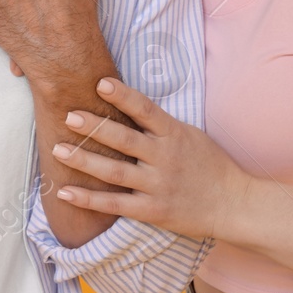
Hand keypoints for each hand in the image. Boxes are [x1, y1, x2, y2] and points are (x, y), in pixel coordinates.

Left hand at [51, 77, 246, 240]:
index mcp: (174, 134)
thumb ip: (160, 124)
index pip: (145, 109)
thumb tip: (126, 103)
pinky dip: (89, 199)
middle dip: (94, 127)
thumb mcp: (190, 135)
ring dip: (84, 160)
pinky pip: (115, 204)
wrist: (235, 205)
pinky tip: (65, 192)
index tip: (99, 82)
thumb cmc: (211, 166)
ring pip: (115, 172)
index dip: (122, 95)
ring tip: (58, 148)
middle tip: (68, 115)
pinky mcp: (153, 210)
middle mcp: (165, 158)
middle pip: (124, 140)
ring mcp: (158, 185)